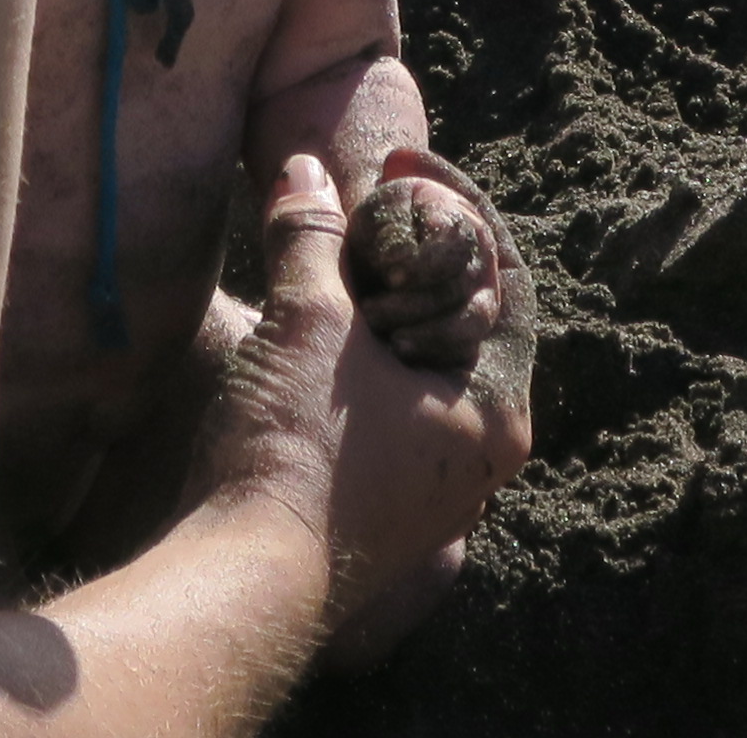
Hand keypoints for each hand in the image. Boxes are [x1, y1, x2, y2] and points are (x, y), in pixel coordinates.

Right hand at [202, 153, 532, 670]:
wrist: (240, 580)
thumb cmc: (298, 454)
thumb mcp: (309, 323)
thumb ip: (312, 238)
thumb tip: (305, 171)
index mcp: (498, 410)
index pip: (507, 275)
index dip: (454, 202)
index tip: (396, 166)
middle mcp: (478, 454)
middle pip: (464, 317)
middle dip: (413, 254)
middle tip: (362, 204)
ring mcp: (427, 485)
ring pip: (418, 360)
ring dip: (377, 302)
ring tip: (329, 252)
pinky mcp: (374, 502)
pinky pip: (383, 400)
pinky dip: (355, 351)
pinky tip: (308, 321)